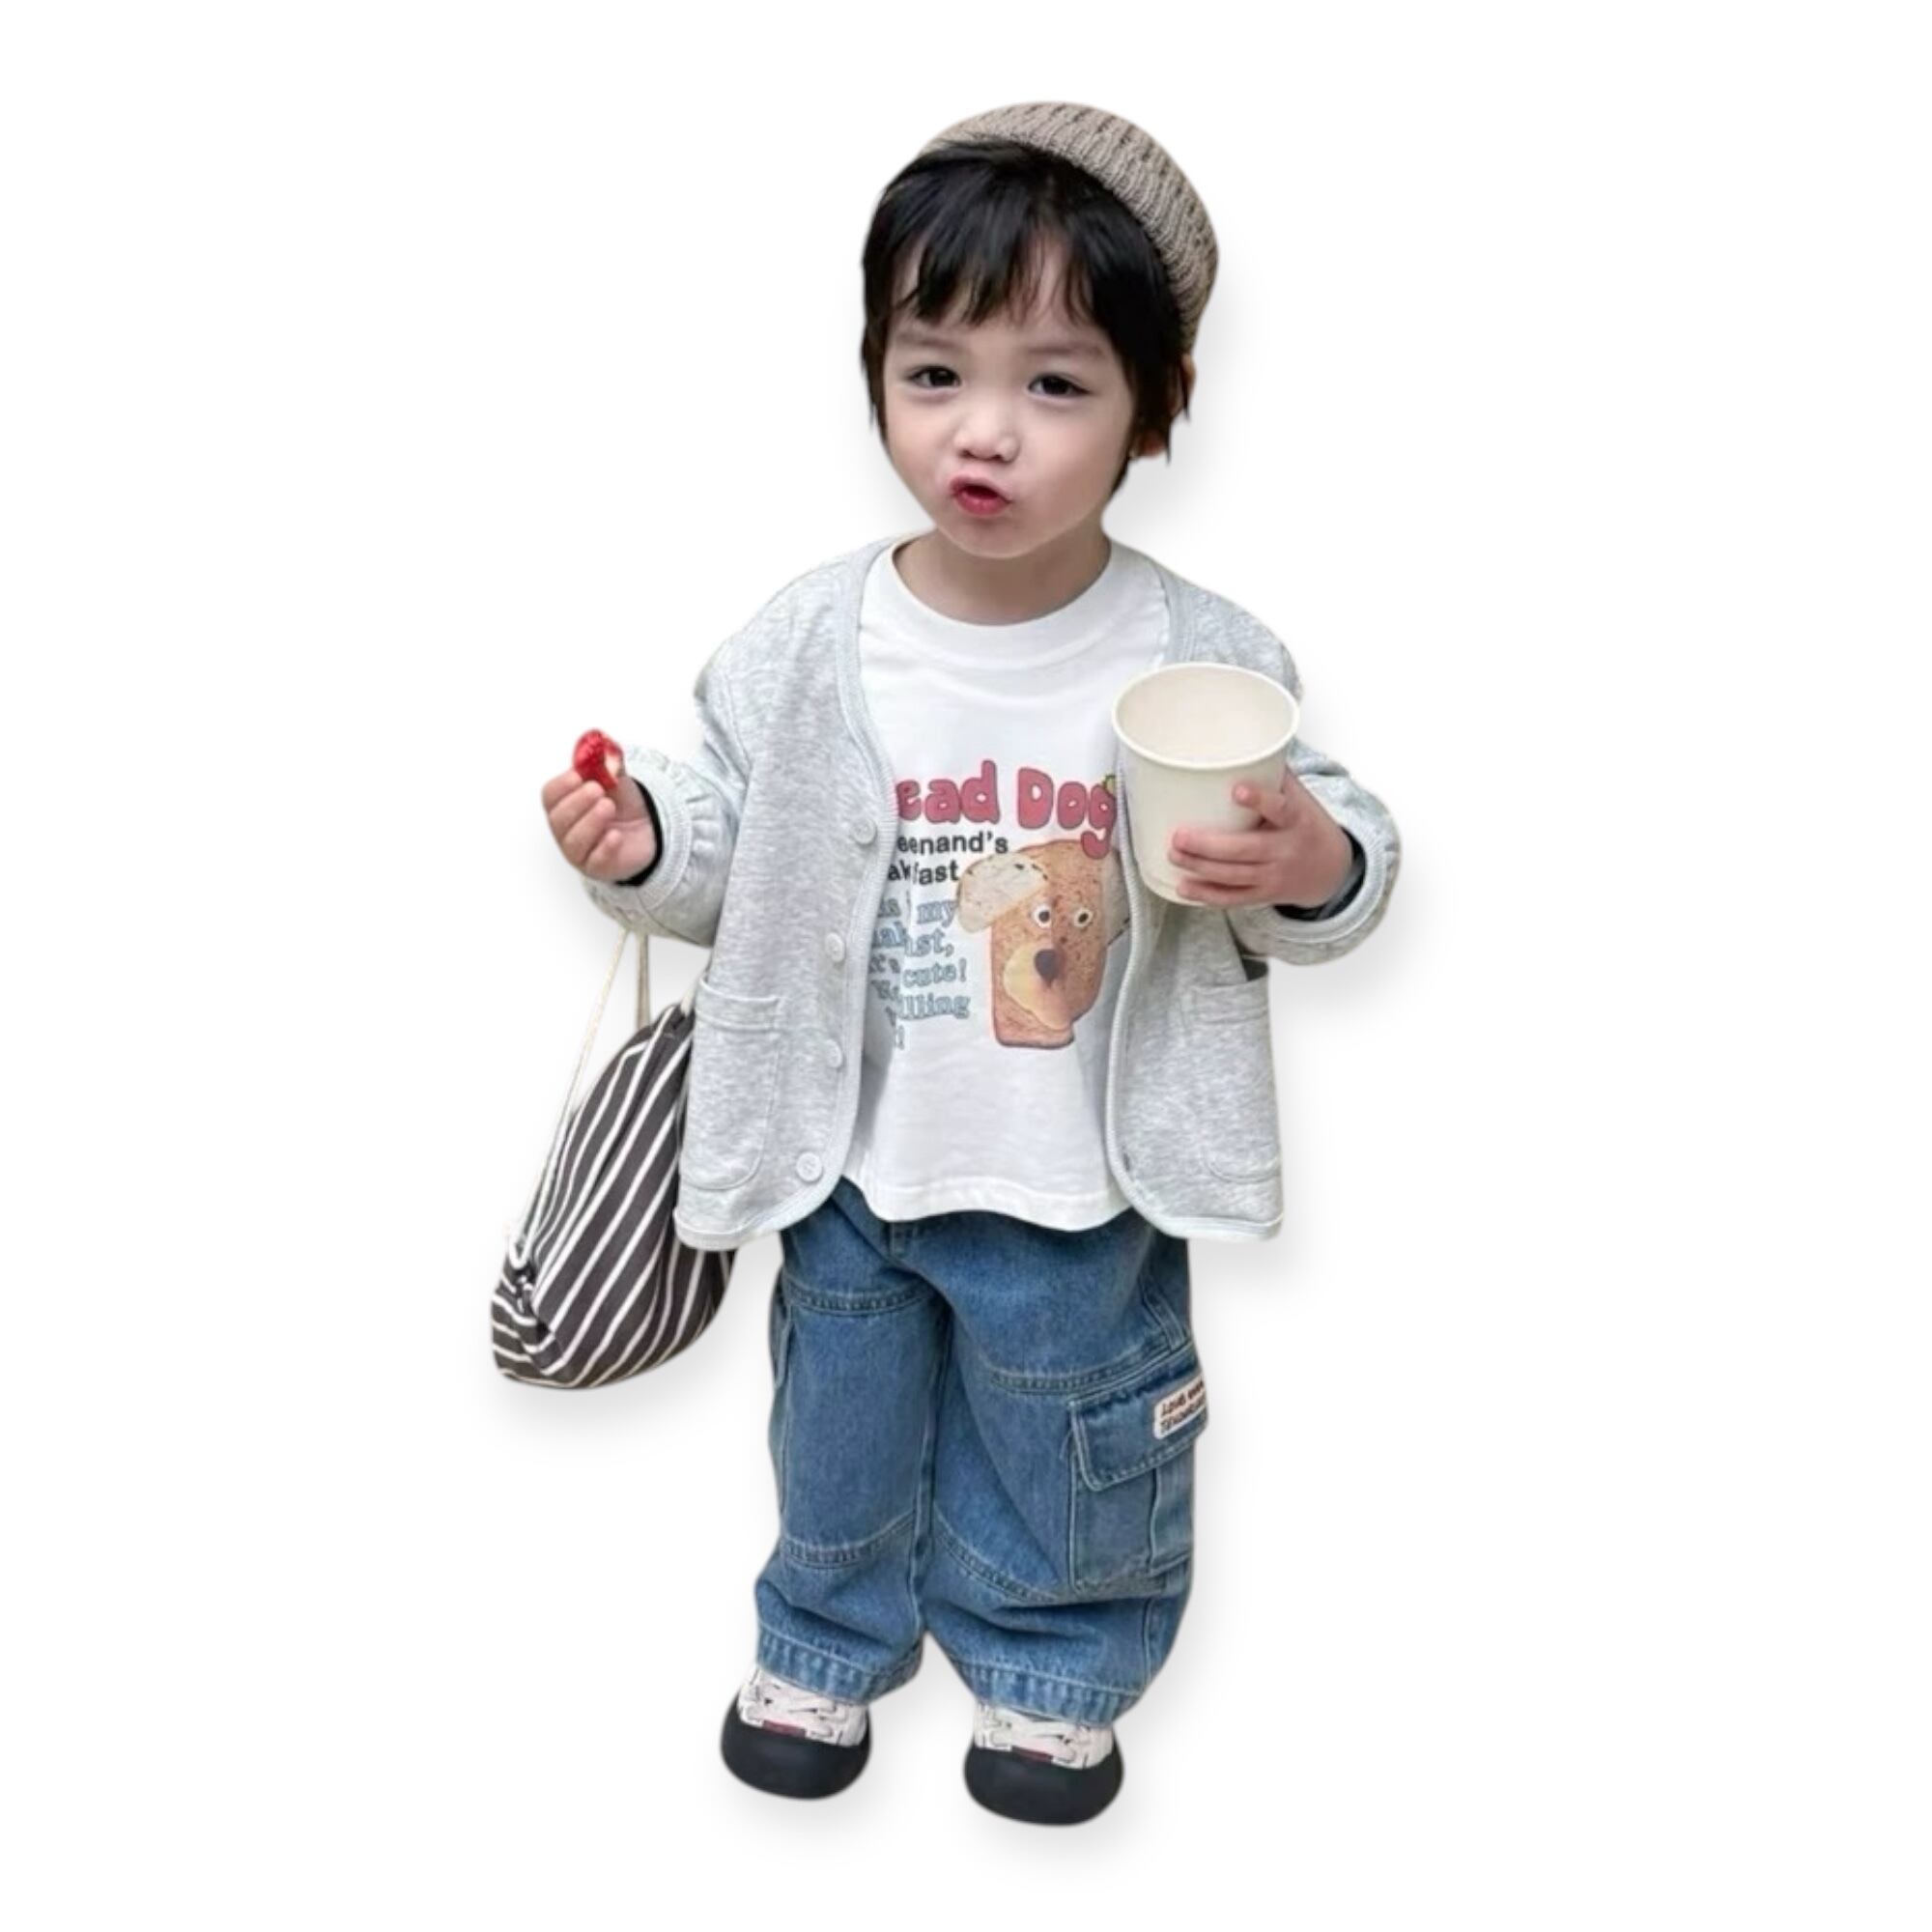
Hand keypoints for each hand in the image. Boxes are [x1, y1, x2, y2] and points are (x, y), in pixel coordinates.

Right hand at [541, 759, 657, 881]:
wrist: (649, 830)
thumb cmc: (624, 805)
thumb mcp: (618, 779)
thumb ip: (609, 763)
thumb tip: (605, 745)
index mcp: (565, 804)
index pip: (550, 796)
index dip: (561, 786)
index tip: (578, 775)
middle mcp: (566, 829)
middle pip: (559, 819)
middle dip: (577, 802)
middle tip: (596, 789)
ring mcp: (580, 851)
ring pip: (574, 841)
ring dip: (590, 822)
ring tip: (608, 807)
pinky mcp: (598, 867)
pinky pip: (595, 861)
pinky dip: (604, 847)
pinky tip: (615, 835)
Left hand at [1167, 774, 1353, 907]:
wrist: (1331, 869)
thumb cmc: (1308, 825)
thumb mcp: (1301, 798)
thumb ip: (1272, 774)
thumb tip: (1238, 742)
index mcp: (1297, 820)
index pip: (1280, 809)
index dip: (1259, 800)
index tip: (1237, 790)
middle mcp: (1285, 850)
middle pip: (1245, 850)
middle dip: (1208, 845)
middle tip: (1179, 836)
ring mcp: (1273, 876)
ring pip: (1233, 875)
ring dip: (1200, 867)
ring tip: (1173, 853)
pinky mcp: (1263, 894)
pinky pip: (1233, 898)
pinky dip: (1206, 895)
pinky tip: (1184, 886)